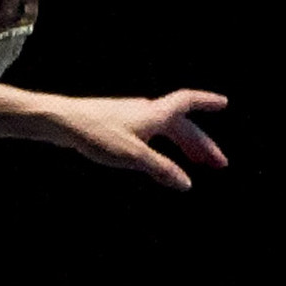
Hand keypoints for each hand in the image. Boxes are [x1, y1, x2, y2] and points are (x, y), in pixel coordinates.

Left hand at [47, 90, 227, 189]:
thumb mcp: (133, 155)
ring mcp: (132, 118)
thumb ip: (161, 169)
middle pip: (182, 126)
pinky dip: (164, 148)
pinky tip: (159, 161)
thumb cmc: (96, 133)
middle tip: (217, 164)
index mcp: (155, 113)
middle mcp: (146, 112)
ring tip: (196, 164)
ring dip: (184, 147)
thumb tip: (186, 184)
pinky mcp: (117, 127)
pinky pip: (151, 137)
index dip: (207, 102)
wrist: (61, 122)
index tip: (224, 104)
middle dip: (202, 144)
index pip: (188, 102)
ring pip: (166, 132)